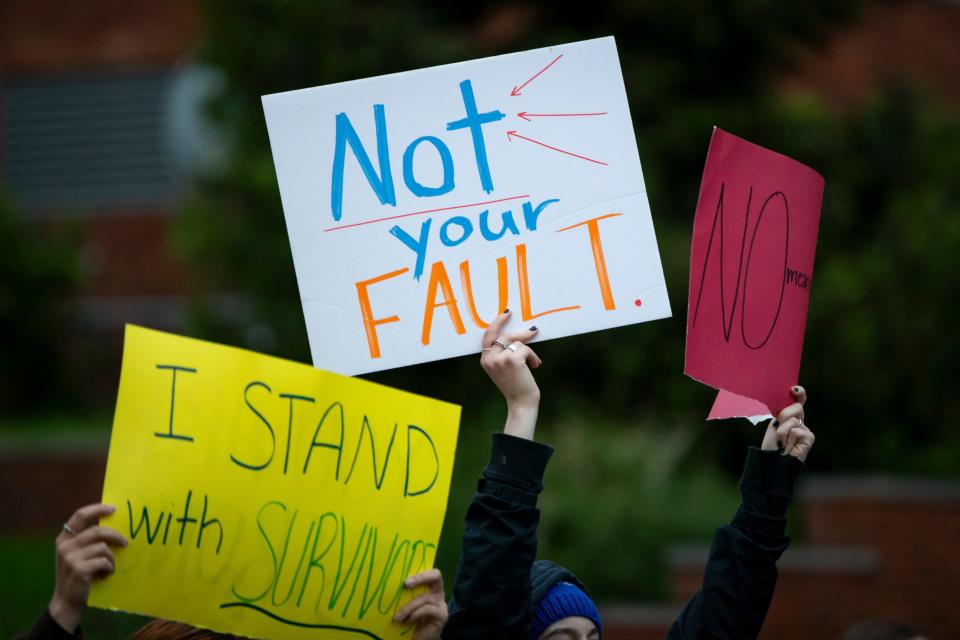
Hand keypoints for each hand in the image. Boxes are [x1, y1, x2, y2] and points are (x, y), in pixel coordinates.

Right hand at [49, 504, 127, 632]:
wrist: (67, 601)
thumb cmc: (78, 575)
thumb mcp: (78, 554)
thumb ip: (88, 540)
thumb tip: (114, 523)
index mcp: (64, 538)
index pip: (80, 515)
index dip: (97, 509)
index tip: (113, 509)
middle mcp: (64, 546)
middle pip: (97, 531)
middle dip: (115, 536)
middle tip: (125, 543)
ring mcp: (70, 558)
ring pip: (103, 548)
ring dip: (111, 558)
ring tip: (108, 567)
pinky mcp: (79, 569)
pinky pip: (104, 561)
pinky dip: (109, 568)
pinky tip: (104, 575)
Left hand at [394, 568, 446, 639]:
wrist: (420, 637)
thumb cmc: (411, 618)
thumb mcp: (408, 603)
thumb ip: (406, 594)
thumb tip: (391, 583)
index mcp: (431, 586)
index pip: (431, 572)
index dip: (420, 573)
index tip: (405, 581)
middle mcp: (438, 592)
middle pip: (436, 576)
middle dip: (420, 578)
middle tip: (405, 584)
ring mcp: (441, 603)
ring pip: (425, 597)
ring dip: (409, 607)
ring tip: (398, 617)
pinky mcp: (442, 615)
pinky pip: (427, 609)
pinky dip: (415, 614)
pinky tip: (407, 621)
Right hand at [480, 310, 541, 439]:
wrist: (521, 403)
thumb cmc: (515, 385)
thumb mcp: (503, 368)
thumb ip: (502, 353)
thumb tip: (516, 333)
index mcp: (485, 360)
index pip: (488, 335)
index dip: (497, 322)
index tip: (506, 313)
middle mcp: (489, 358)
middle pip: (504, 334)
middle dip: (520, 332)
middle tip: (533, 330)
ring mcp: (499, 359)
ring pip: (517, 342)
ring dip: (529, 351)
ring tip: (533, 362)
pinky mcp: (512, 359)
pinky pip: (526, 349)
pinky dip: (533, 356)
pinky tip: (535, 366)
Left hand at [761, 386, 814, 461]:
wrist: (774, 461)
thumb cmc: (772, 445)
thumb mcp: (775, 424)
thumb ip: (784, 413)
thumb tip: (795, 402)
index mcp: (790, 417)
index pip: (798, 401)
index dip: (799, 394)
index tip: (794, 389)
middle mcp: (799, 421)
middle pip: (795, 407)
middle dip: (784, 415)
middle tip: (777, 428)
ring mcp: (805, 429)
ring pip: (793, 419)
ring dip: (782, 430)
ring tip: (782, 441)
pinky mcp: (810, 437)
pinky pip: (796, 429)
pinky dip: (789, 437)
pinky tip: (789, 445)